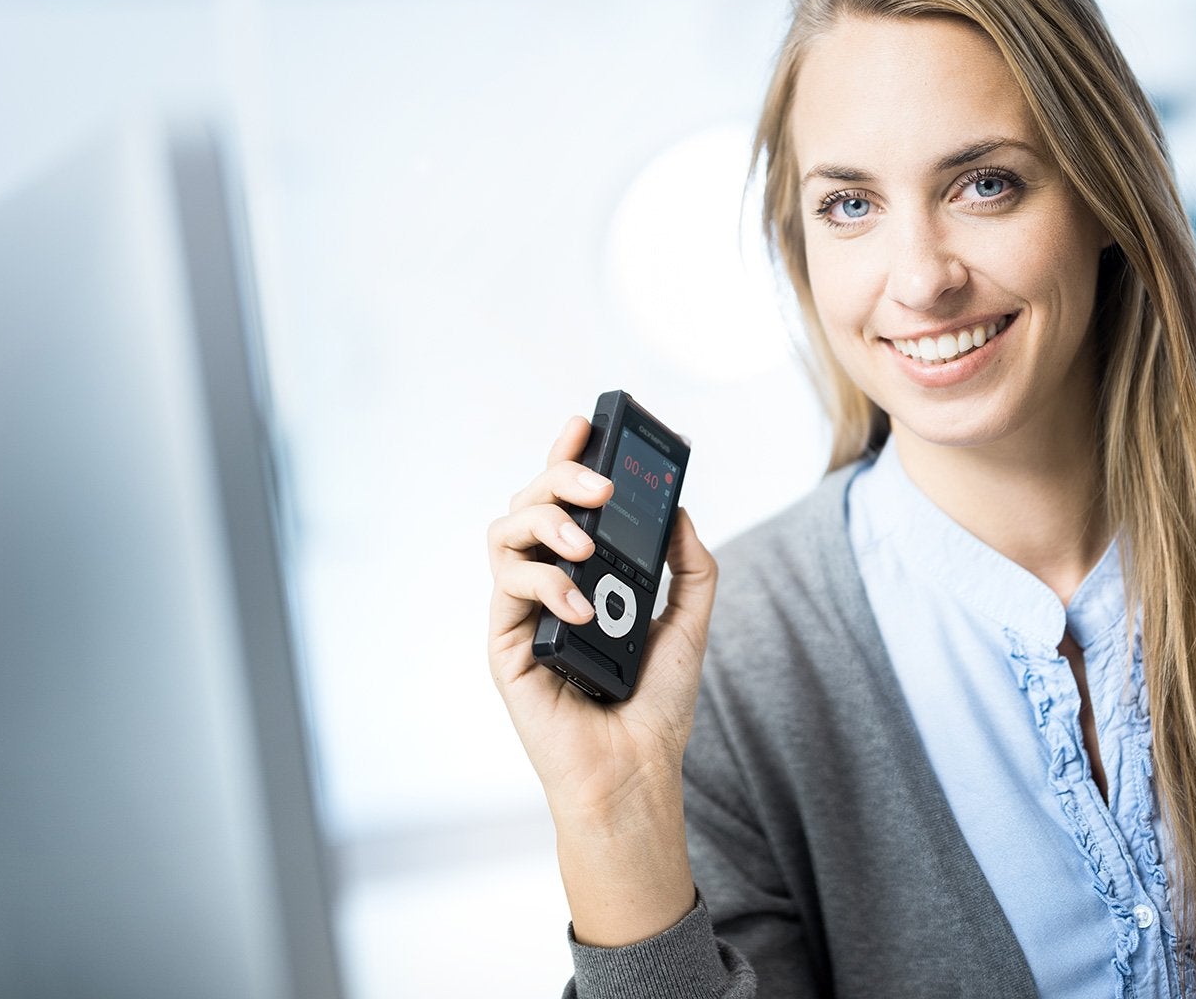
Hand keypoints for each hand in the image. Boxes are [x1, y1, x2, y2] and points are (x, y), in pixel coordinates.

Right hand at [486, 414, 719, 822]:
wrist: (636, 772)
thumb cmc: (655, 706)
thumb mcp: (688, 622)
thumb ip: (689, 567)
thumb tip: (679, 511)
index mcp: (585, 574)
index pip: (567, 501)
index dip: (568, 457)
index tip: (585, 424)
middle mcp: (548, 584)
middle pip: (531, 502)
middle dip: (561, 476)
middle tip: (600, 483)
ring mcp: (523, 611)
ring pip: (506, 531)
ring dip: (546, 521)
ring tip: (587, 545)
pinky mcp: (506, 643)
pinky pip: (507, 585)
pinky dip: (545, 582)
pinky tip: (579, 604)